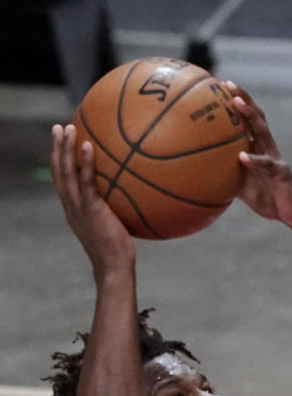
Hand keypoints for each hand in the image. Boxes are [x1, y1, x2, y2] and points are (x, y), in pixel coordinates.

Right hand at [50, 124, 134, 277]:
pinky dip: (86, 163)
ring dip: (64, 149)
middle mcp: (71, 206)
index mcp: (73, 209)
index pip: (61, 180)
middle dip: (56, 148)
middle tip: (58, 127)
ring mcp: (79, 208)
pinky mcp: (91, 210)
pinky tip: (89, 146)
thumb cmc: (118, 251)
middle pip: (58, 171)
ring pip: (66, 173)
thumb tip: (130, 196)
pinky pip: (86, 182)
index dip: (57, 160)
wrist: (114, 267)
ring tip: (67, 128)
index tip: (60, 143)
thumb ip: (112, 210)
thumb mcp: (111, 227)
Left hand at [226, 82, 291, 230]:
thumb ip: (228, 176)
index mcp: (260, 149)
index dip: (237, 104)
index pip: (248, 121)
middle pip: (256, 116)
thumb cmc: (270, 200)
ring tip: (236, 103)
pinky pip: (266, 164)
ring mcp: (276, 158)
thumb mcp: (244, 187)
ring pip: (263, 131)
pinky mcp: (281, 174)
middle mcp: (268, 148)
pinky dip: (254, 160)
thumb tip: (202, 172)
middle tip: (227, 84)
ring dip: (249, 115)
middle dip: (243, 98)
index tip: (220, 89)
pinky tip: (241, 156)